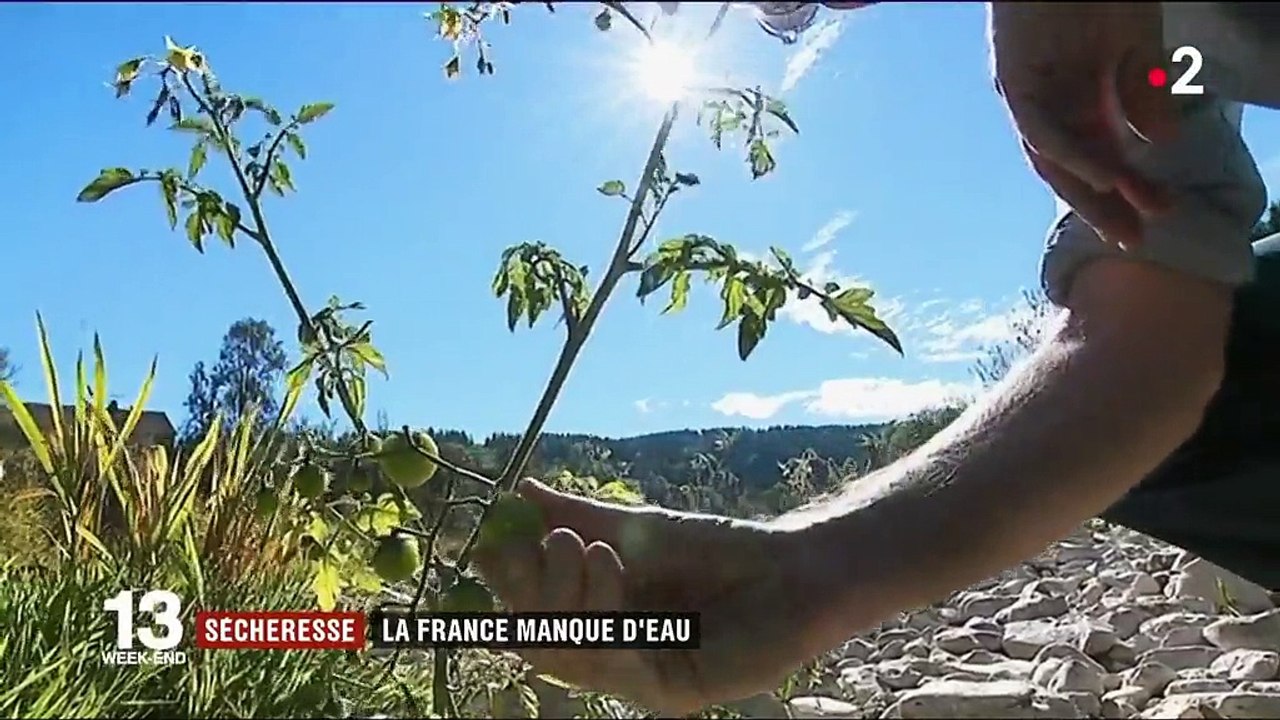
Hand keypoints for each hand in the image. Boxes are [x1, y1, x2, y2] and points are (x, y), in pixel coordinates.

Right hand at [473, 479, 838, 715]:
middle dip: (532, 590)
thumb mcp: (639, 528)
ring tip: (592, 548)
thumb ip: (579, 516)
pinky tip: (611, 571)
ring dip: (571, 598)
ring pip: (570, 656)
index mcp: (596, 614)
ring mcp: (637, 678)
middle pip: (537, 640)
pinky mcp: (669, 695)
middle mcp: (609, 652)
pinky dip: (606, 617)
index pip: (530, 608)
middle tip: (556, 540)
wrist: (792, 569)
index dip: (506, 577)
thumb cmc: (721, 549)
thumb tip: (519, 491)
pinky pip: (617, 668)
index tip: (489, 536)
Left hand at [989, 2, 1178, 246]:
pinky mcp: (1011, 81)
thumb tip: (1163, 146)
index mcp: (1076, 99)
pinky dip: (1073, 155)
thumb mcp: (1135, 46)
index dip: (1124, 189)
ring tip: (1125, 218)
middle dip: (1103, 205)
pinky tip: (1105, 174)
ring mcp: (1027, 96)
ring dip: (1089, 189)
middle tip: (1136, 239)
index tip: (1154, 218)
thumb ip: (1143, 93)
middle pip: (1069, 169)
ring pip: (1052, 158)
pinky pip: (1041, 130)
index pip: (1097, 156)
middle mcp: (1047, 105)